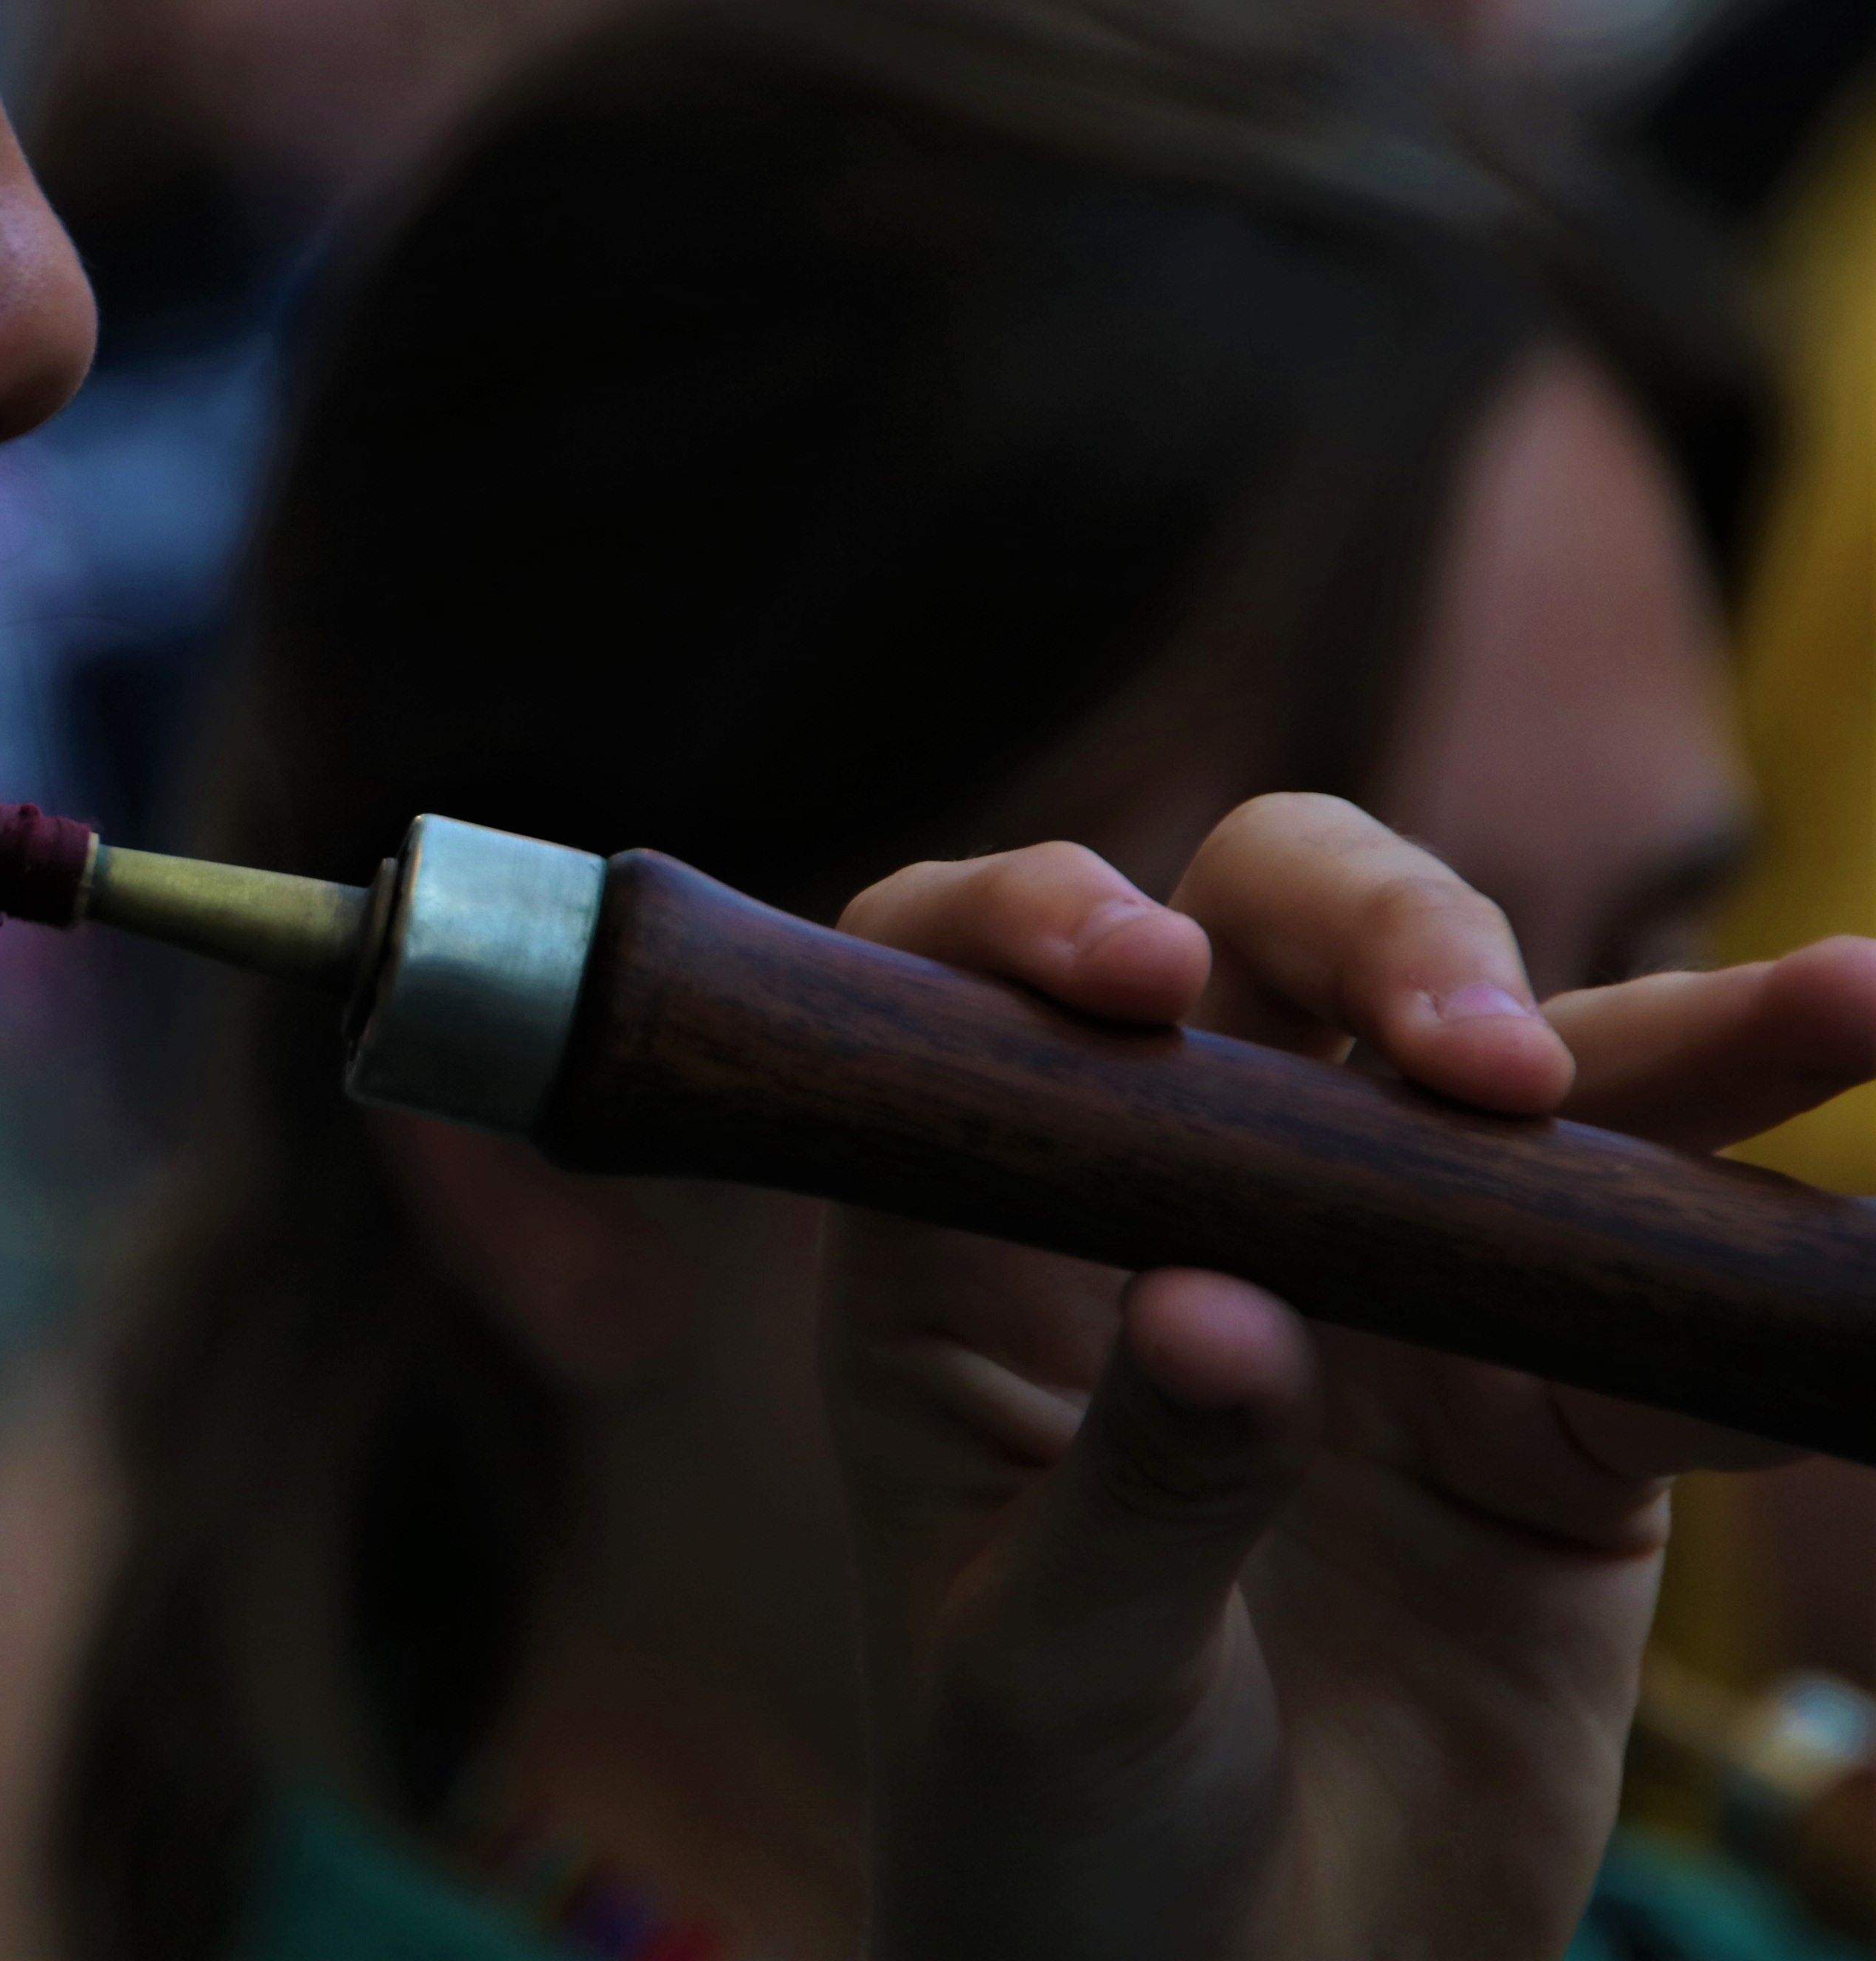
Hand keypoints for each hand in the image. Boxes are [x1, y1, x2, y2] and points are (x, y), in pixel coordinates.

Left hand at [820, 792, 1875, 1960]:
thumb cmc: (1048, 1843)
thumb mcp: (1048, 1680)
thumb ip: (1138, 1495)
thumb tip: (1227, 1307)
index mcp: (978, 1250)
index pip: (981, 992)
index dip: (1041, 922)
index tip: (1145, 985)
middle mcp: (1175, 1213)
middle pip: (1270, 954)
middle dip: (1381, 938)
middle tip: (1473, 1061)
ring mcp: (1375, 1289)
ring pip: (1513, 1091)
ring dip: (1670, 1039)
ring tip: (1841, 1003)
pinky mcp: (1545, 1406)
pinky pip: (1666, 1302)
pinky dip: (1778, 1253)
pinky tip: (1869, 1234)